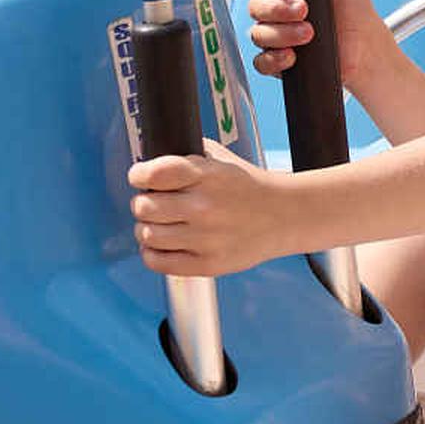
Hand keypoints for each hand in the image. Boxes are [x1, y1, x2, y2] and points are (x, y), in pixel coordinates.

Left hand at [129, 152, 293, 276]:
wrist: (285, 216)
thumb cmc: (250, 189)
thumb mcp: (222, 160)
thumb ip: (187, 158)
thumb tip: (151, 161)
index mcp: (208, 177)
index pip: (153, 174)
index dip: (139, 175)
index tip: (140, 177)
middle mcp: (205, 208)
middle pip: (144, 207)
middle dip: (143, 202)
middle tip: (152, 203)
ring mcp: (206, 239)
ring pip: (147, 235)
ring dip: (147, 228)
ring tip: (159, 224)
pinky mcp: (207, 264)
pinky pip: (158, 262)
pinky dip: (152, 253)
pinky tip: (163, 244)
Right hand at [246, 0, 384, 84]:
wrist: (366, 43)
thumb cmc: (353, 7)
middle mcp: (275, 9)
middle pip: (255, 6)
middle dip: (278, 8)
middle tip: (304, 10)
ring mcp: (275, 36)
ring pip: (258, 34)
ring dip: (281, 33)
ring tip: (309, 33)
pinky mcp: (280, 61)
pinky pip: (262, 62)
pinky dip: (274, 59)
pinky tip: (292, 56)